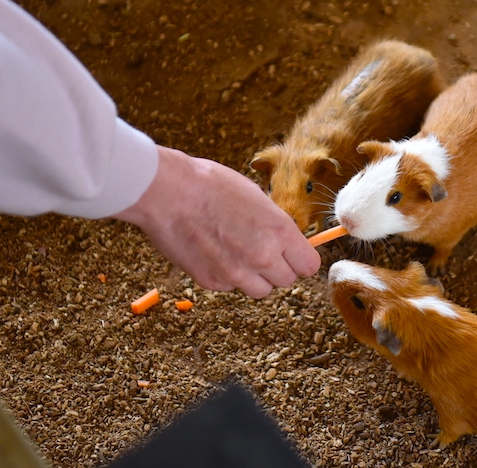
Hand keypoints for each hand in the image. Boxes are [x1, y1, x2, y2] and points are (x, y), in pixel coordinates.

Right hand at [114, 146, 320, 297]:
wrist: (168, 192)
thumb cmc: (210, 185)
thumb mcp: (256, 197)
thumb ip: (274, 225)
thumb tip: (285, 240)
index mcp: (279, 231)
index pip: (309, 265)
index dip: (301, 259)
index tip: (294, 254)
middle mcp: (263, 256)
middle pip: (287, 280)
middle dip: (279, 268)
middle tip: (263, 251)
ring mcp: (236, 272)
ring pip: (261, 290)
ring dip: (255, 277)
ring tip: (238, 253)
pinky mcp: (211, 281)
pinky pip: (231, 287)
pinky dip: (227, 275)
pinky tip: (215, 252)